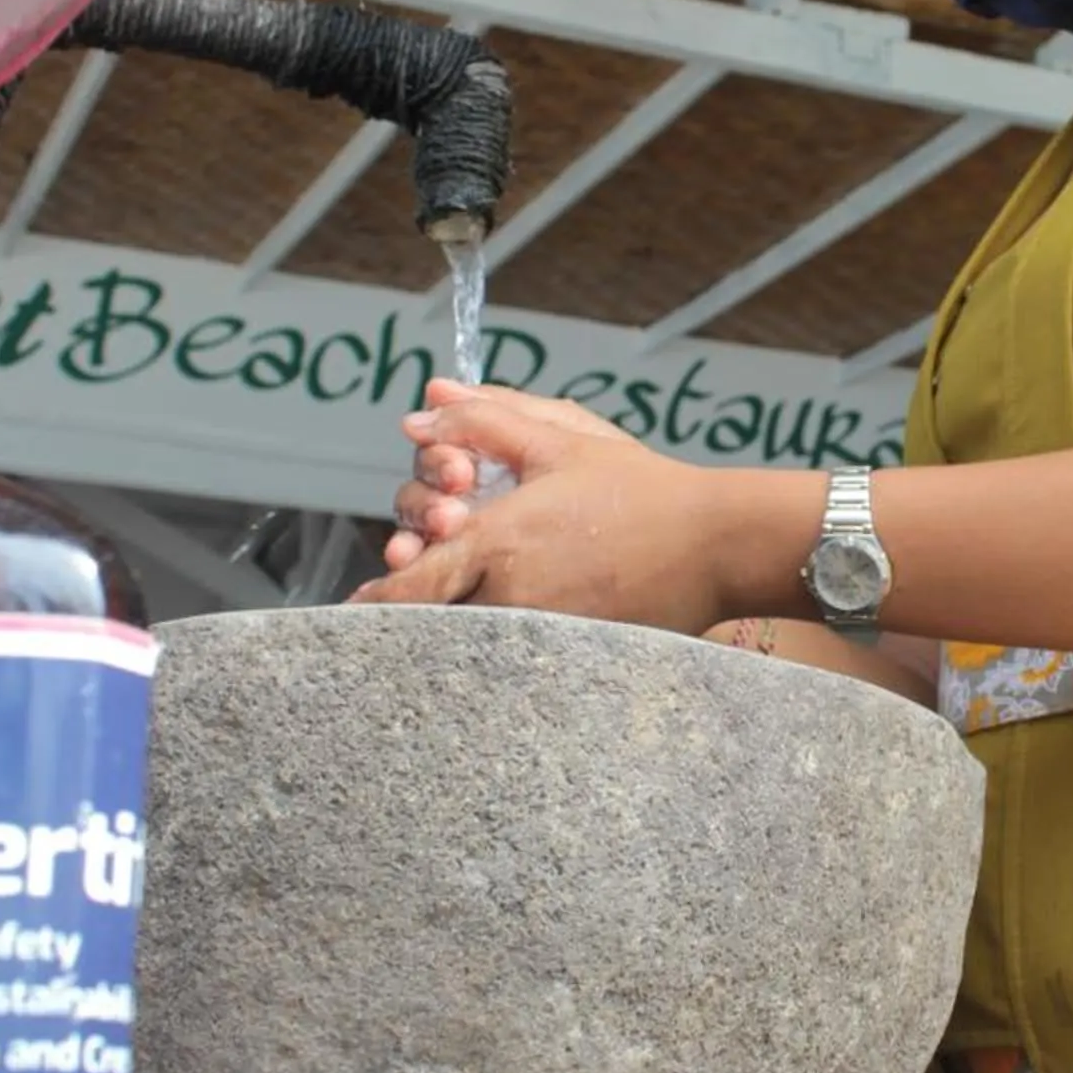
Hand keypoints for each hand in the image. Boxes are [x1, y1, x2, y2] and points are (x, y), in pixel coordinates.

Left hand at [353, 381, 784, 634]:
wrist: (714, 543)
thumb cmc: (640, 486)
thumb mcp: (561, 440)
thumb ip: (485, 420)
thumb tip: (421, 411)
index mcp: (501, 539)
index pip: (415, 582)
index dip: (379, 595)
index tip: (358, 601)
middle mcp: (512, 594)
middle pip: (433, 622)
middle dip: (411, 610)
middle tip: (391, 606)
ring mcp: (542, 633)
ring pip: (468, 644)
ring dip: (449, 631)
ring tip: (432, 626)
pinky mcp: (570, 655)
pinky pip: (510, 661)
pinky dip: (490, 651)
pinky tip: (486, 646)